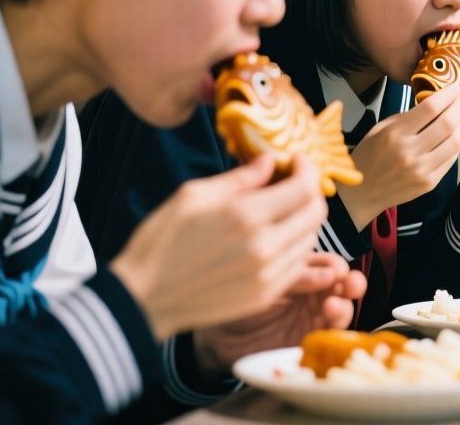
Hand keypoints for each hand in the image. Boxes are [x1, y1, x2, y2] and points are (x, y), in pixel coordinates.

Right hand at [111, 154, 329, 340]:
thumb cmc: (161, 242)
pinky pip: (297, 265)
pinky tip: (275, 239)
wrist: (143, 297)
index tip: (298, 162)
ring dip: (304, 221)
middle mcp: (264, 247)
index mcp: (246, 216)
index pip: (303, 187)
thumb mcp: (193, 195)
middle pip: (316, 213)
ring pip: (311, 240)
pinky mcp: (264, 296)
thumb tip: (269, 162)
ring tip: (283, 211)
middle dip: (311, 192)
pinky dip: (295, 247)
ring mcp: (267, 275)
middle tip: (295, 183)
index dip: (308, 169)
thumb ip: (239, 178)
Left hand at [191, 252, 366, 375]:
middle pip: (343, 285)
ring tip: (332, 305)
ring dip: (343, 305)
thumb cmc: (236, 301)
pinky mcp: (310, 341)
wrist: (218, 338)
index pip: (328, 264)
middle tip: (350, 284)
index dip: (336, 265)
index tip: (336, 269)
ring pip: (342, 309)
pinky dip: (335, 328)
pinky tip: (328, 322)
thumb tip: (330, 273)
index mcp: (303, 273)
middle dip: (351, 283)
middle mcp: (312, 293)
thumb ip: (296, 278)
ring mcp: (312, 318)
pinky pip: (330, 335)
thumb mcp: (264, 282)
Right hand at [339, 85, 459, 228]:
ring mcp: (422, 170)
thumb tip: (434, 103)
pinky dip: (457, 143)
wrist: (363, 193)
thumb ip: (407, 116)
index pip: (430, 108)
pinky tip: (456, 134)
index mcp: (395, 134)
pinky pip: (452, 159)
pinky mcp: (430, 183)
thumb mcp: (381, 129)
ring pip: (455, 142)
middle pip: (447, 123)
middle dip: (459, 106)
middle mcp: (410, 152)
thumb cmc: (369, 156)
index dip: (448, 94)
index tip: (455, 87)